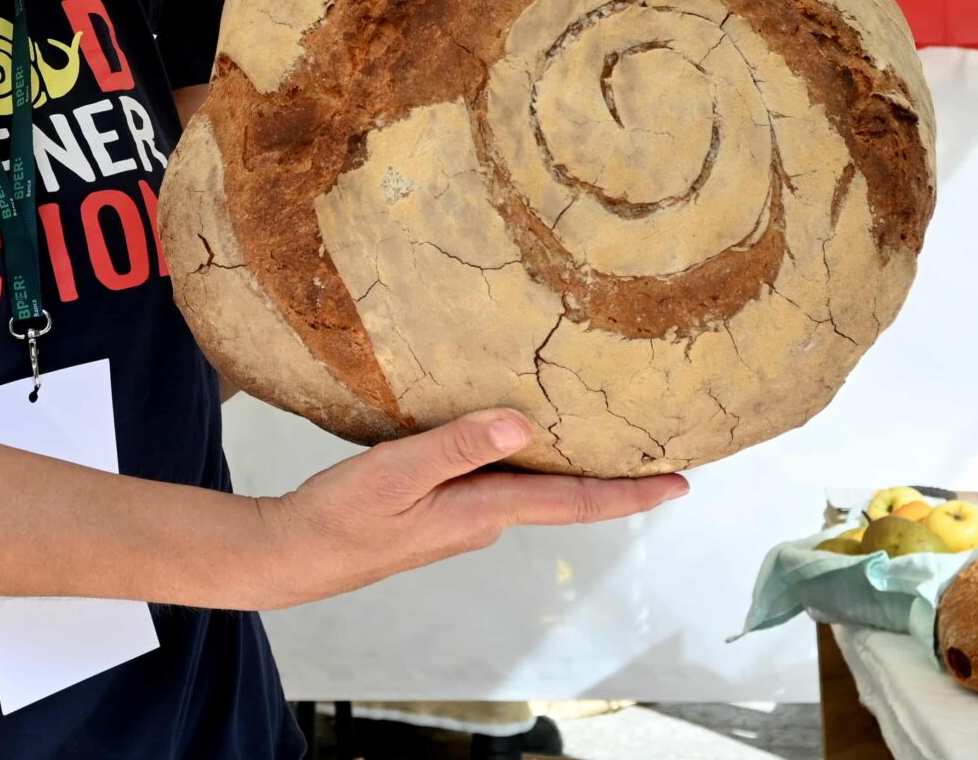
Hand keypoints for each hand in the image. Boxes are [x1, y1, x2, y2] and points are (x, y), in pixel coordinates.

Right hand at [249, 408, 688, 608]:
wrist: (297, 553)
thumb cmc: (340, 517)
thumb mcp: (396, 472)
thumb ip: (457, 445)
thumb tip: (522, 423)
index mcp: (482, 510)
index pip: (573, 500)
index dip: (630, 492)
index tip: (681, 483)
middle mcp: (483, 517)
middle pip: (564, 493)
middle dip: (616, 477)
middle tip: (663, 449)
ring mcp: (462, 515)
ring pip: (533, 486)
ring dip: (574, 467)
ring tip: (610, 435)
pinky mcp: (441, 507)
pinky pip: (501, 480)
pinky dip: (529, 461)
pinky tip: (525, 436)